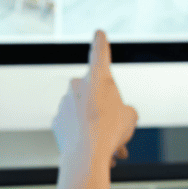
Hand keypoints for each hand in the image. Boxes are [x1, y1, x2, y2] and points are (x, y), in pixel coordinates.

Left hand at [53, 31, 137, 168]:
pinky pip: (74, 126)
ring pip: (85, 113)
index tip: (98, 33)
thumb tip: (118, 116)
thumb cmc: (110, 131)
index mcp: (98, 77)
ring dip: (97, 127)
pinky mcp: (57, 121)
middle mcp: (77, 85)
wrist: (87, 155)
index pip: (100, 53)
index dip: (101, 42)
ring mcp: (64, 103)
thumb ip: (124, 110)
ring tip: (110, 147)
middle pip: (95, 94)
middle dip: (105, 110)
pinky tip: (96, 150)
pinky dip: (84, 137)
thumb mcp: (131, 117)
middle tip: (115, 128)